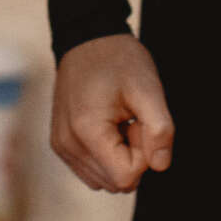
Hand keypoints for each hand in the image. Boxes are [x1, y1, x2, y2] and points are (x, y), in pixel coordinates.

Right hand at [50, 34, 173, 192]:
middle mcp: (67, 145)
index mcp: (86, 132)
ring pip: (103, 180)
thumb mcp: (149, 88)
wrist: (87, 38)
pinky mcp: (60, 144)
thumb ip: (161, 129)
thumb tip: (161, 165)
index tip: (139, 122)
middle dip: (132, 156)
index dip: (144, 154)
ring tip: (118, 120)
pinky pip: (91, 171)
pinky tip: (107, 125)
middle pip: (115, 182)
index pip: (126, 178)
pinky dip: (105, 155)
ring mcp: (61, 146)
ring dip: (119, 157)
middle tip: (130, 119)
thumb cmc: (118, 60)